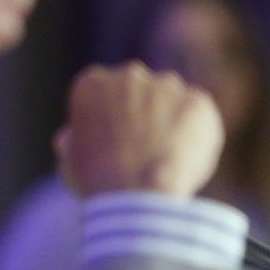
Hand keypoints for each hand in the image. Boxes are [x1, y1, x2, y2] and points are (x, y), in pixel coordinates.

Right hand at [53, 63, 224, 198]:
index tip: (114, 141)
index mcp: (93, 83)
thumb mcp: (70, 159)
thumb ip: (74, 139)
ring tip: (167, 157)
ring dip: (170, 120)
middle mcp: (130, 75)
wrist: (139, 195)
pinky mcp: (199, 102)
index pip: (104, 93)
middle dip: (142, 112)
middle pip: (139, 91)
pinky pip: (199, 117)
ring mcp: (167, 86)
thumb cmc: (98, 180)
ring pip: (172, 100)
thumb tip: (72, 136)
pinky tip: (186, 159)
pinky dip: (196, 135)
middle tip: (144, 148)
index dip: (110, 118)